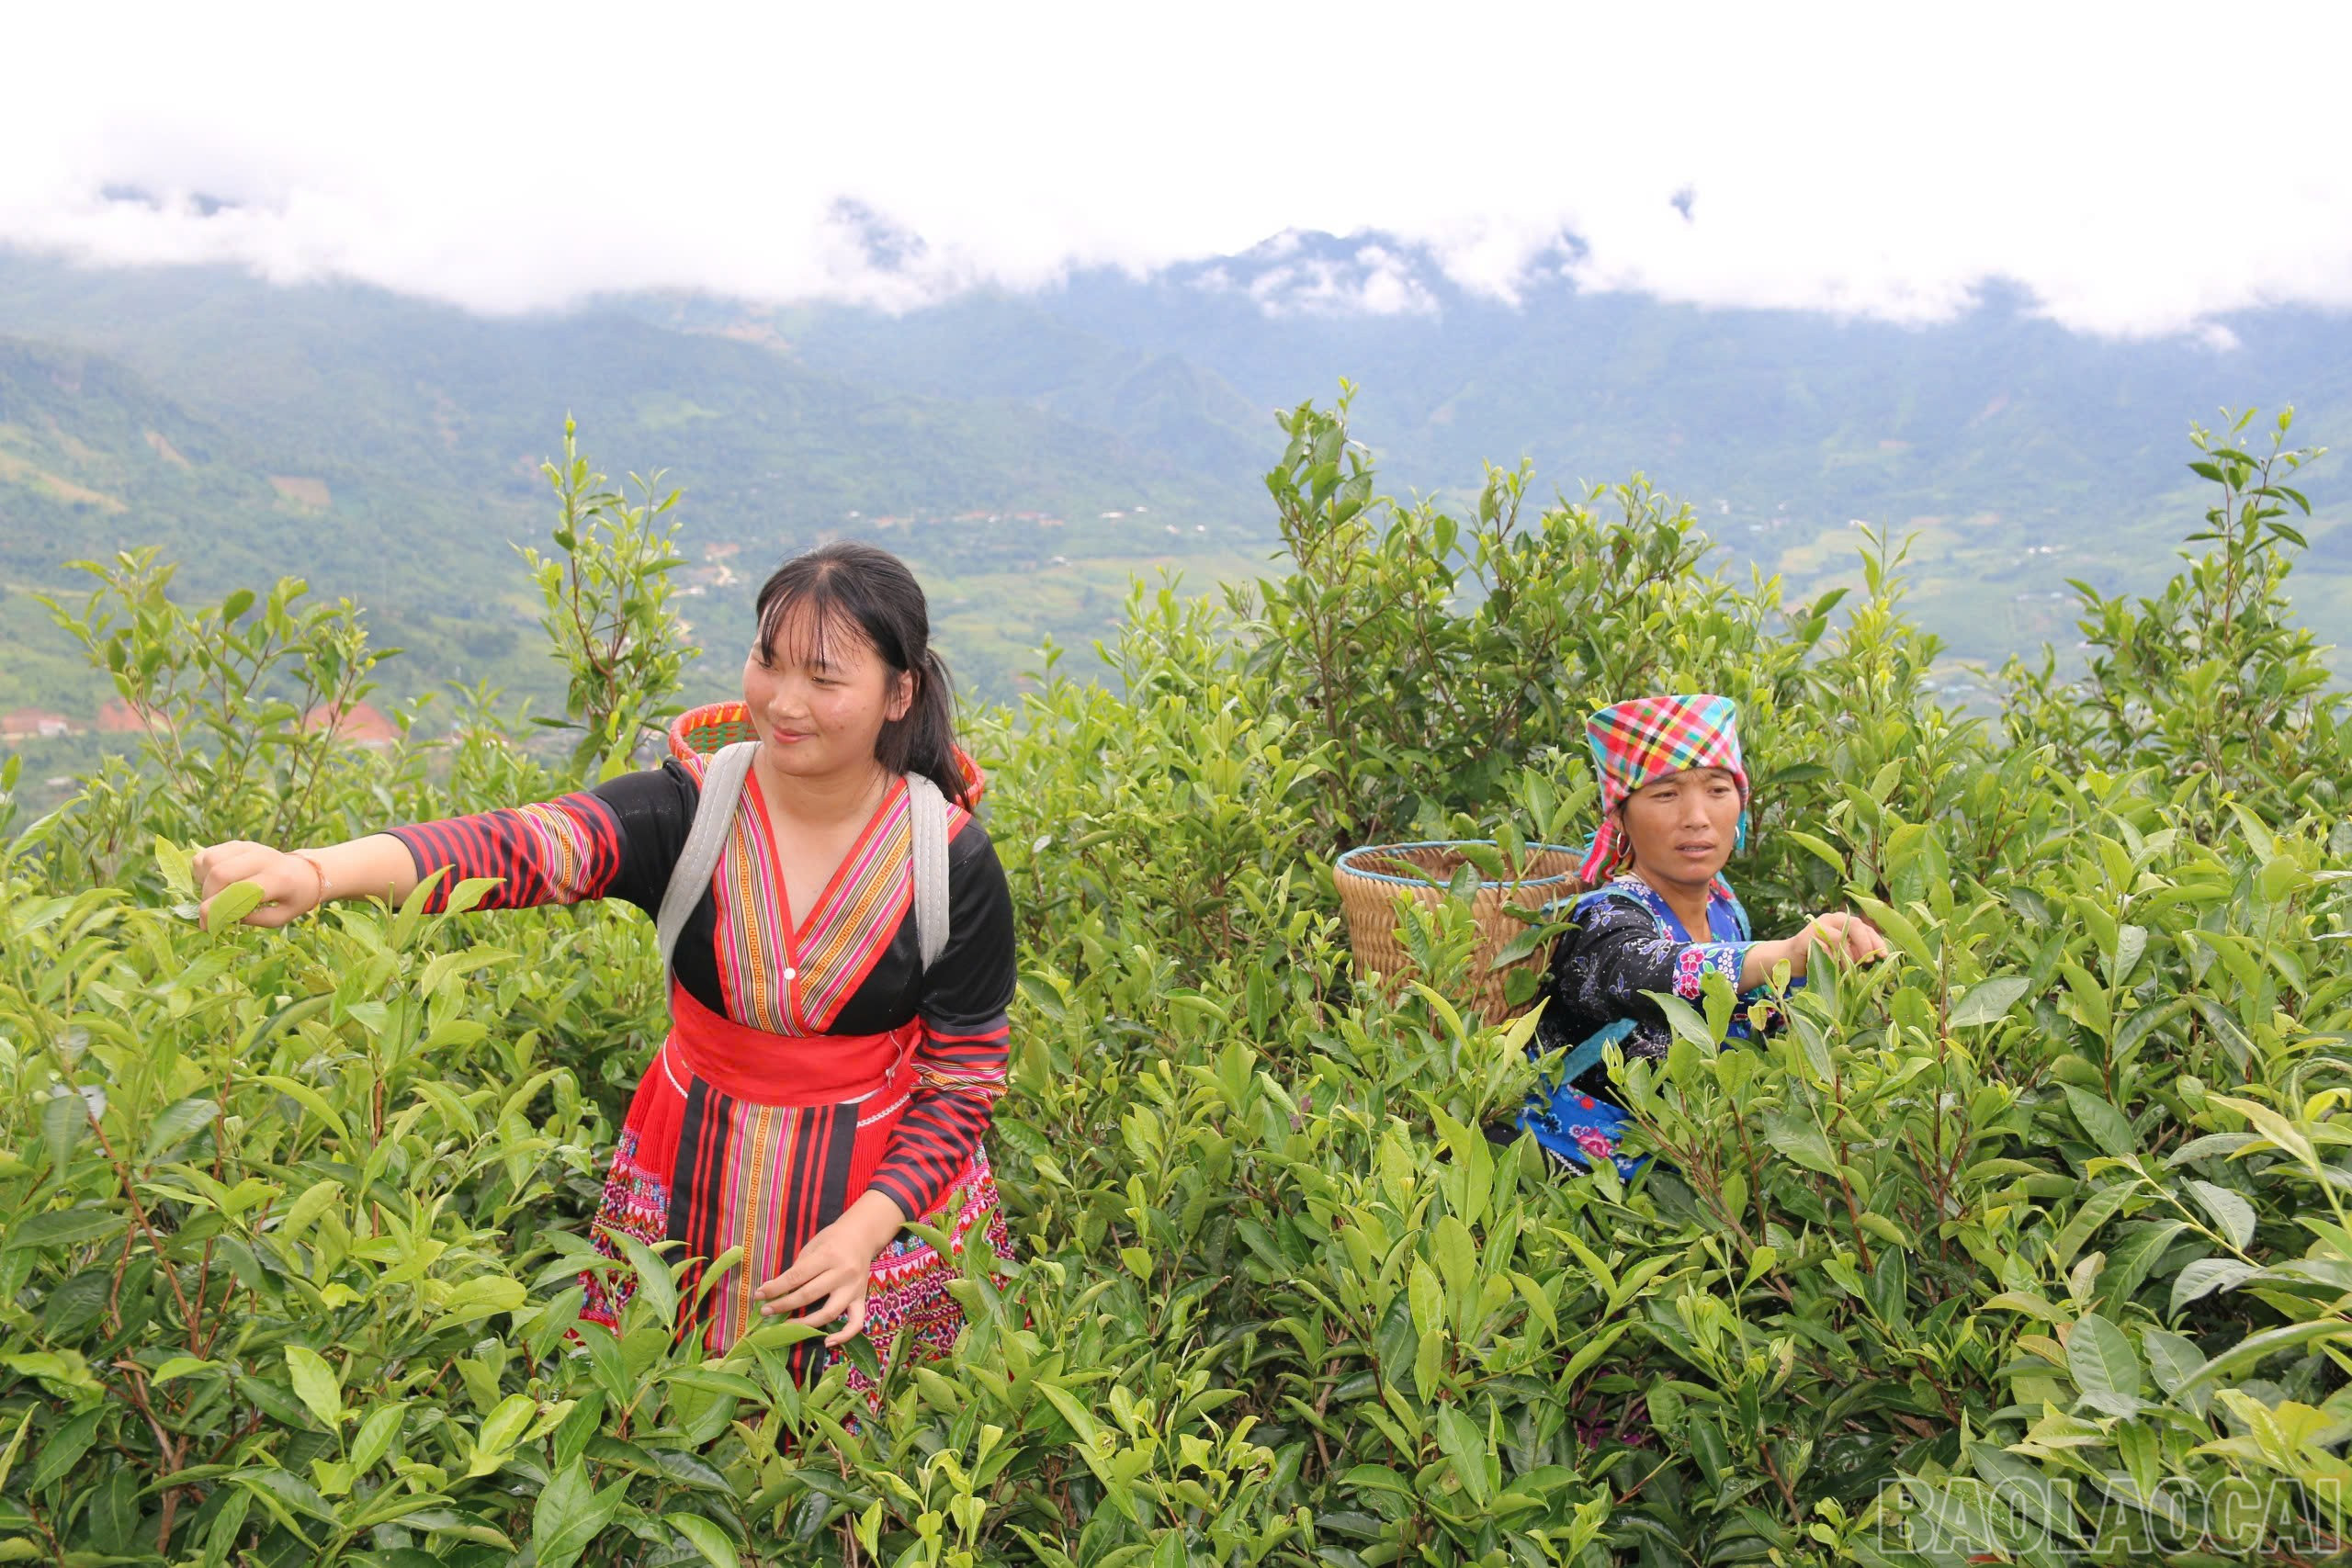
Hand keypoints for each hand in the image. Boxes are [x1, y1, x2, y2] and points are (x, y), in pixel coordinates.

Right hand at [191, 841, 322, 928]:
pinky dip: (203, 871)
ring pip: (210, 860)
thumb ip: (253, 919)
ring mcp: (249, 847)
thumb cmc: (293, 898)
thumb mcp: (281, 917)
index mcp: (279, 878)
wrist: (305, 873)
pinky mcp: (238, 844)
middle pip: (220, 873)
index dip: (217, 910)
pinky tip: (215, 883)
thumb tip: (221, 916)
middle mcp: (263, 858)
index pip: (239, 891)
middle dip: (208, 898)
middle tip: (210, 913)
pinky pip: (208, 855)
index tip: (207, 926)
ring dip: (204, 883)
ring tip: (215, 896)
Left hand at [752, 1194, 902, 1347]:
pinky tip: (827, 1342)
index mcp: (828, 1256)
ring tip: (785, 1327)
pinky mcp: (862, 1298)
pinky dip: (844, 1335)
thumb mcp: (813, 1246)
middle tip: (765, 1311)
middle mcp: (842, 1273)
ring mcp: (854, 1288)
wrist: (862, 1235)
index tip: (759, 1295)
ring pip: (829, 1313)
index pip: (797, 1276)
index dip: (776, 1288)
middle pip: (809, 1295)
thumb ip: (799, 1268)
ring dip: (805, 1323)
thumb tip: (779, 1291)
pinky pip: (856, 1322)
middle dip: (783, 1305)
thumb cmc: (833, 1239)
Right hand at [1787, 911, 1887, 971]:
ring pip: (1839, 937)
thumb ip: (1856, 951)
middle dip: (1865, 944)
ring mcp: (1818, 925)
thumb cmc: (1820, 956)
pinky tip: (1835, 968)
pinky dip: (1832, 959)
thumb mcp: (1842, 952)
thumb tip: (1875, 959)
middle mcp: (1832, 918)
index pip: (1865, 927)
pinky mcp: (1805, 936)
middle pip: (1855, 925)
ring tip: (1849, 969)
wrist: (1790, 957)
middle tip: (1868, 961)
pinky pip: (1824, 948)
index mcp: (1843, 921)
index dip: (1876, 941)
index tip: (1884, 956)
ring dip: (1848, 955)